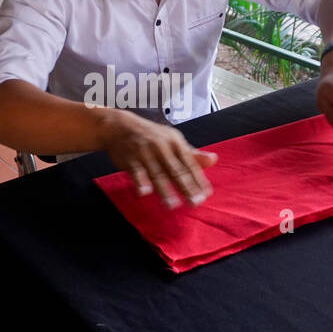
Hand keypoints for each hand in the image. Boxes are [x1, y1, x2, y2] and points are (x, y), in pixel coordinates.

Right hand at [99, 109, 216, 207]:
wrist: (118, 126)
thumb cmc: (149, 135)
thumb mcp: (172, 140)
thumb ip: (192, 154)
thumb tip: (214, 160)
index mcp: (175, 142)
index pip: (189, 163)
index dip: (198, 179)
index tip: (206, 194)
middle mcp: (161, 147)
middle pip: (176, 170)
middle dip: (186, 187)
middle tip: (195, 203)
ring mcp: (145, 153)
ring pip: (157, 173)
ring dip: (164, 190)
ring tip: (172, 205)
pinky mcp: (129, 159)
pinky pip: (136, 171)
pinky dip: (140, 181)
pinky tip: (144, 192)